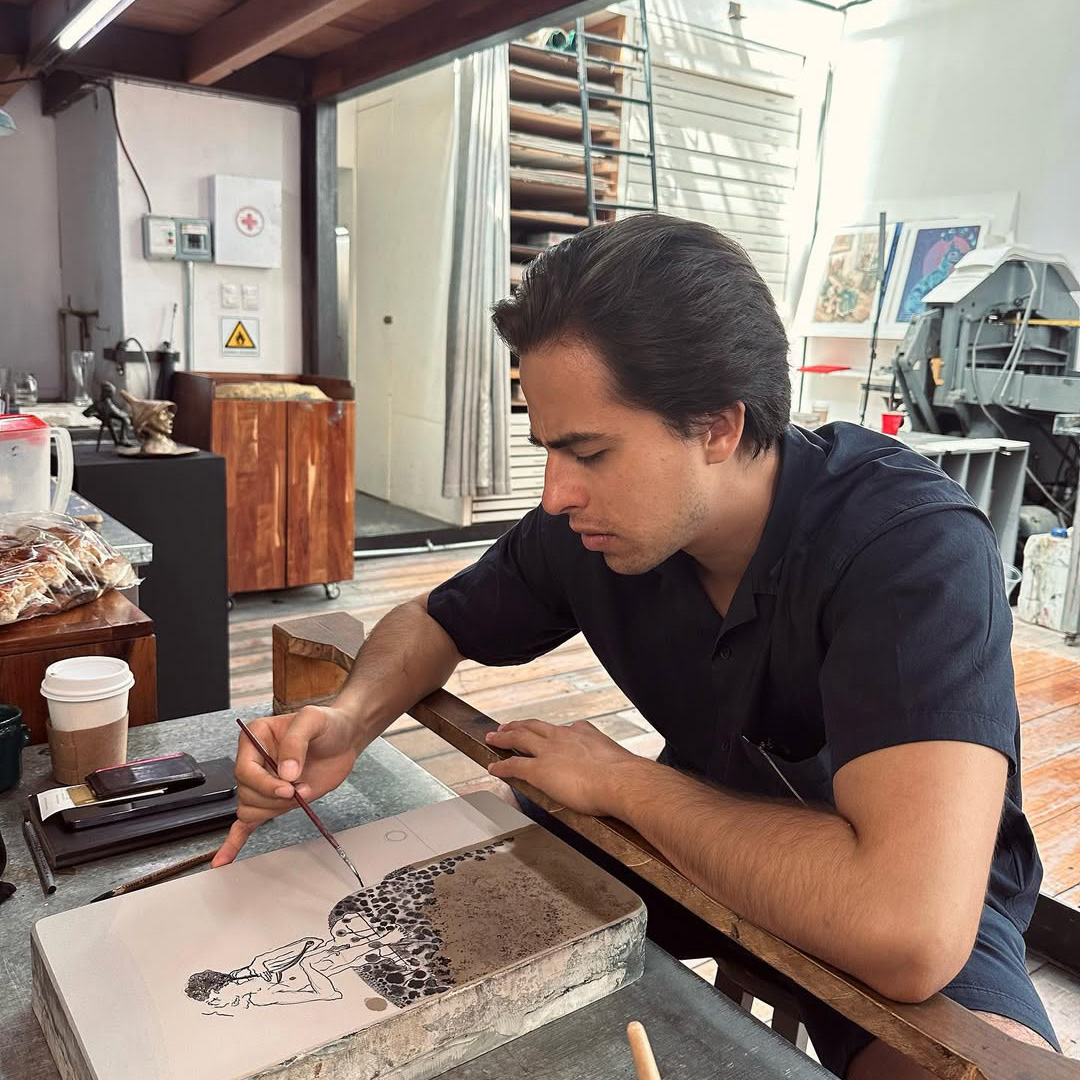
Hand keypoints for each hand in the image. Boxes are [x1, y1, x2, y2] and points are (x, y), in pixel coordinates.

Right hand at [212, 704, 363, 866]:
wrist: (344, 738)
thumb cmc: (327, 723)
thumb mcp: (312, 719)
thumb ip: (296, 742)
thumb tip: (286, 772)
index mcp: (255, 738)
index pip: (245, 769)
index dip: (265, 783)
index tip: (289, 786)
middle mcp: (255, 761)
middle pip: (246, 793)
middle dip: (274, 797)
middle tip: (298, 789)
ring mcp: (264, 783)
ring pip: (251, 809)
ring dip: (276, 808)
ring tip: (300, 792)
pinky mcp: (274, 800)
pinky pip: (246, 824)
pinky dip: (235, 841)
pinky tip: (224, 859)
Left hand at [485, 719, 646, 816]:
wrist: (622, 781)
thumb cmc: (626, 777)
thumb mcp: (620, 762)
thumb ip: (615, 764)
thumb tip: (625, 774)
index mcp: (584, 734)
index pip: (565, 729)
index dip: (554, 731)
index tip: (552, 733)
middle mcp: (564, 737)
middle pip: (535, 726)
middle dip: (520, 725)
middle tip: (508, 725)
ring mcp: (549, 752)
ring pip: (519, 738)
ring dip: (504, 737)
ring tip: (494, 737)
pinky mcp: (539, 770)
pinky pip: (513, 765)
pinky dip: (501, 765)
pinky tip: (493, 768)